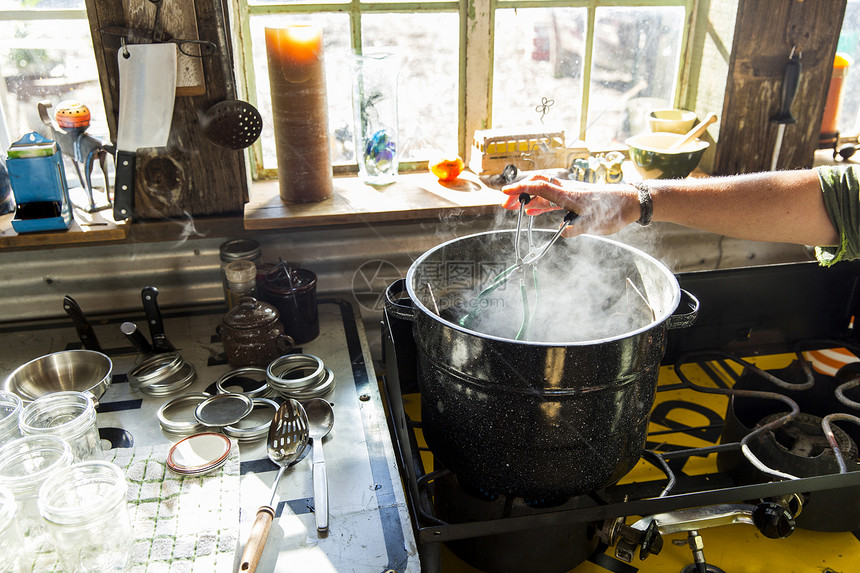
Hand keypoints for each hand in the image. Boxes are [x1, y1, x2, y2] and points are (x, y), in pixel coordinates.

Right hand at [501, 174, 639, 235]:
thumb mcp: (596, 224)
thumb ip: (578, 228)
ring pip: (542, 192)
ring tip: (513, 208)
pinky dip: (538, 204)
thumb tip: (562, 233)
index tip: (505, 193)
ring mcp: (569, 193)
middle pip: (537, 186)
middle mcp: (566, 190)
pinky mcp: (574, 198)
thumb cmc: (614, 210)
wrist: (631, 201)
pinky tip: (531, 213)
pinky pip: (551, 199)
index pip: (539, 187)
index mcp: (568, 195)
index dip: (521, 189)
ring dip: (527, 199)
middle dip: (519, 193)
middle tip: (505, 204)